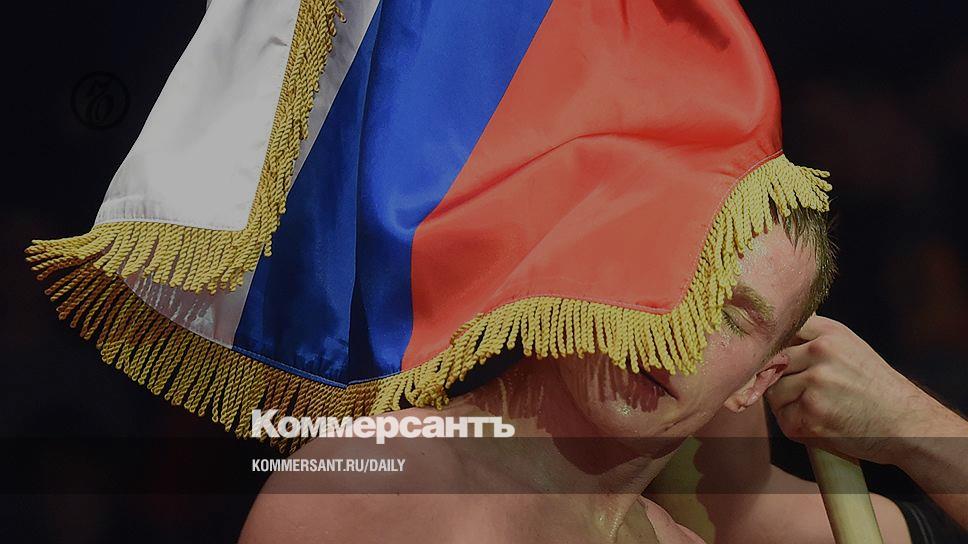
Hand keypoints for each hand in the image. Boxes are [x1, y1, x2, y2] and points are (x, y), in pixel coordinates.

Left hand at [765, 315, 956, 465]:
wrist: (907, 424)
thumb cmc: (874, 388)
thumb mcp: (849, 347)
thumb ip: (812, 339)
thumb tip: (768, 338)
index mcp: (828, 332)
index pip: (780, 331)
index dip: (774, 349)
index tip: (777, 361)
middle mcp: (821, 352)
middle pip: (771, 363)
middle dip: (781, 380)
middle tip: (807, 394)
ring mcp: (815, 384)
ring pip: (773, 391)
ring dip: (787, 404)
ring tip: (818, 409)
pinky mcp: (811, 415)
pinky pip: (783, 418)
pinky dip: (797, 425)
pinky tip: (822, 424)